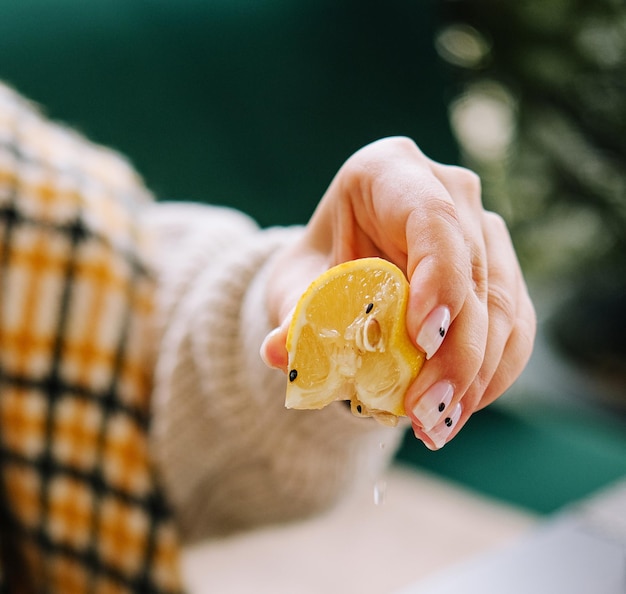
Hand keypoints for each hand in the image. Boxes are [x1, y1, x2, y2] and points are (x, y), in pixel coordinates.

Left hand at [261, 137, 535, 448]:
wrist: (346, 267)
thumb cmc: (321, 267)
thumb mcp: (295, 287)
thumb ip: (292, 316)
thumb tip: (279, 353)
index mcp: (389, 171)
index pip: (432, 217)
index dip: (438, 278)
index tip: (423, 340)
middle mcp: (448, 191)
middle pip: (474, 273)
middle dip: (455, 354)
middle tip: (425, 412)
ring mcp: (481, 230)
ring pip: (502, 307)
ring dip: (475, 376)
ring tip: (435, 424)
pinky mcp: (499, 272)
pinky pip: (513, 327)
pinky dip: (490, 375)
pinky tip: (457, 410)